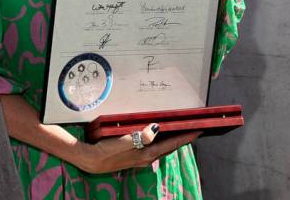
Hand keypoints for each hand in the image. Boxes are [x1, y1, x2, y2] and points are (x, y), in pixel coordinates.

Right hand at [78, 124, 198, 173]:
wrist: (92, 160)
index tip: (198, 130)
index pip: (171, 145)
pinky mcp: (134, 156)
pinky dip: (160, 141)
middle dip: (181, 139)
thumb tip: (157, 128)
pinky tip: (157, 136)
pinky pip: (152, 148)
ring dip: (171, 140)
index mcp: (147, 154)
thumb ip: (141, 136)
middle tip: (192, 129)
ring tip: (178, 131)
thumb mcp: (124, 142)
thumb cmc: (107, 150)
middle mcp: (147, 157)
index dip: (185, 137)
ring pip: (161, 148)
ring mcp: (140, 158)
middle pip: (169, 147)